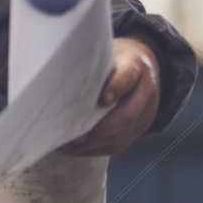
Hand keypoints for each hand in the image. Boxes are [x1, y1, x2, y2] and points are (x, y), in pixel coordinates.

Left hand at [59, 36, 160, 156]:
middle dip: (100, 129)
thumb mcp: (104, 53)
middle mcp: (146, 91)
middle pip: (127, 114)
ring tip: (67, 146)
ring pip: (123, 134)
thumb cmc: (112, 59)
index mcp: (136, 65)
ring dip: (94, 143)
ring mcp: (147, 112)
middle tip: (74, 136)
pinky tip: (75, 149)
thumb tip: (55, 75)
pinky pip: (120, 143)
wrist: (141, 65)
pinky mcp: (140, 127)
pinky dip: (97, 149)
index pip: (128, 76)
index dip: (115, 88)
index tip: (101, 99)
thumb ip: (89, 64)